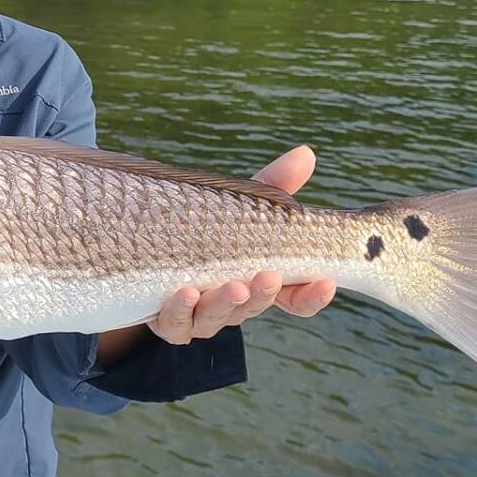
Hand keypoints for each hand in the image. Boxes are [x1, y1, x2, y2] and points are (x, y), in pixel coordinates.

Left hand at [143, 145, 337, 345]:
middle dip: (263, 294)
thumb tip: (305, 154)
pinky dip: (181, 310)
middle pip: (255, 307)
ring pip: (217, 318)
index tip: (326, 282)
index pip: (296, 299)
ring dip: (226, 303)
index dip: (312, 296)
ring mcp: (202, 316)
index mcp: (259, 281)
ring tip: (234, 287)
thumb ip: (273, 186)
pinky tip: (186, 293)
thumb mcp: (240, 206)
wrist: (150, 244)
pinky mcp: (170, 320)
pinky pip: (176, 323)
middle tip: (269, 277)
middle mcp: (235, 303)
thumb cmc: (208, 228)